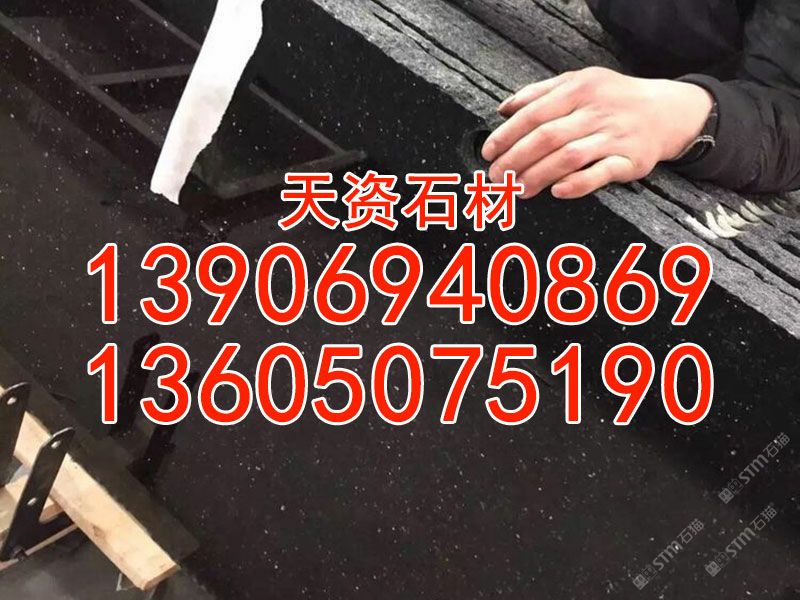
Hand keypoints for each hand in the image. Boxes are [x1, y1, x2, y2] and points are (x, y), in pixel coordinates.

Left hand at [481, 67, 713, 198]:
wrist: (668, 111)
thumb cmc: (614, 99)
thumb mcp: (579, 83)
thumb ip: (539, 93)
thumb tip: (503, 109)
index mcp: (579, 89)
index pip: (533, 113)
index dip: (507, 135)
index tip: (489, 153)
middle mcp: (596, 110)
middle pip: (547, 137)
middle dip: (516, 160)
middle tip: (497, 178)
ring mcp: (614, 136)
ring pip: (569, 157)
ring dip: (538, 176)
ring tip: (518, 190)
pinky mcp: (631, 160)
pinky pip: (601, 173)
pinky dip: (578, 185)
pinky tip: (558, 192)